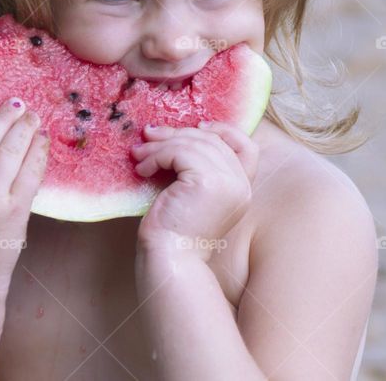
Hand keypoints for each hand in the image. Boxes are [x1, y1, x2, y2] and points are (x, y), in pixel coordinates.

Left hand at [130, 121, 258, 260]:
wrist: (170, 261)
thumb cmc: (174, 233)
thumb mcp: (193, 196)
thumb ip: (198, 170)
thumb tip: (175, 134)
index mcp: (242, 189)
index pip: (247, 146)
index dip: (224, 130)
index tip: (197, 125)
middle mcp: (241, 185)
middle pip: (213, 140)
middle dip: (177, 133)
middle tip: (148, 135)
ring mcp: (228, 183)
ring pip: (193, 143)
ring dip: (160, 144)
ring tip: (138, 154)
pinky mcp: (208, 182)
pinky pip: (179, 153)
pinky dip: (157, 155)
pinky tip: (143, 169)